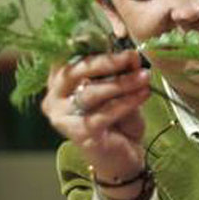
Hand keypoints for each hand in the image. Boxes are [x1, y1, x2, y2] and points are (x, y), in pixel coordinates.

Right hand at [42, 50, 150, 199]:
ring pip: (91, 92)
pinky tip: (143, 94)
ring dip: (122, 83)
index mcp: (58, 81)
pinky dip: (127, 102)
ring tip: (144, 77)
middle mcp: (54, 97)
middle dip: (107, 61)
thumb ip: (120, 73)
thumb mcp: (120, 90)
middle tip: (132, 56)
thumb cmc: (117, 120)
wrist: (121, 158)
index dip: (92, 45)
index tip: (117, 40)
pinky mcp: (78, 133)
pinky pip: (104, 112)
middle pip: (75, 71)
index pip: (69, 55)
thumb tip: (132, 56)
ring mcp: (62, 117)